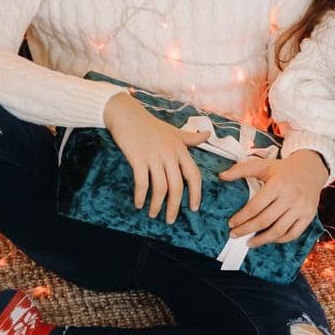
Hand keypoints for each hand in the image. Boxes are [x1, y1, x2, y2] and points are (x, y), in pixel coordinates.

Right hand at [104, 93, 208, 223]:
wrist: (126, 114)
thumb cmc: (150, 125)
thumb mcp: (173, 131)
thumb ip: (190, 138)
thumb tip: (207, 134)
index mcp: (180, 148)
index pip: (194, 175)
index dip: (196, 193)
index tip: (194, 208)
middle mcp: (170, 153)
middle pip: (177, 186)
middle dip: (174, 206)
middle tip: (170, 220)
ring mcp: (154, 155)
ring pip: (160, 187)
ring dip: (157, 205)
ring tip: (153, 214)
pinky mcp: (137, 158)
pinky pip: (142, 182)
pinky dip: (141, 196)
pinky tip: (139, 204)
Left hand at [222, 150, 327, 246]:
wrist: (311, 169)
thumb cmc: (284, 169)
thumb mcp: (263, 165)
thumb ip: (242, 170)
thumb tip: (222, 176)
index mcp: (278, 184)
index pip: (255, 206)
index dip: (241, 217)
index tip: (231, 223)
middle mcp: (291, 197)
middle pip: (265, 220)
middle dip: (246, 230)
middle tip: (234, 235)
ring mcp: (301, 208)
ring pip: (279, 230)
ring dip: (261, 240)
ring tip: (249, 242)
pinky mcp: (308, 216)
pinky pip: (293, 234)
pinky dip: (279, 240)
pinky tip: (268, 239)